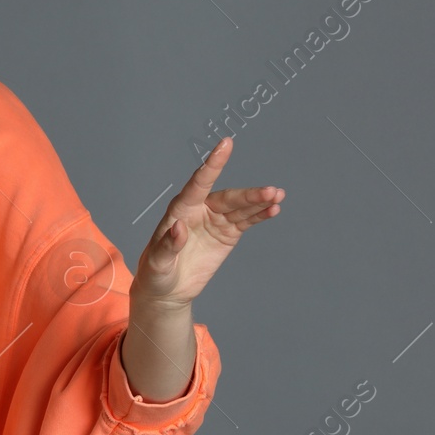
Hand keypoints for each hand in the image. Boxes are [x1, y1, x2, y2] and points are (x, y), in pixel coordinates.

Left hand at [131, 137, 282, 313]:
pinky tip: (273, 209)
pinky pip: (246, 221)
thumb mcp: (157, 262)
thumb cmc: (156, 272)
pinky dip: (260, 215)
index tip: (226, 144)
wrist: (167, 290)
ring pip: (240, 207)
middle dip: (248, 194)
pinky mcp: (227, 234)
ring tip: (278, 195)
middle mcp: (200, 210)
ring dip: (259, 201)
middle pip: (226, 197)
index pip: (198, 183)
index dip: (213, 164)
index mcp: (180, 210)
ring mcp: (215, 221)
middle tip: (270, 191)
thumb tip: (179, 227)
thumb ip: (167, 245)